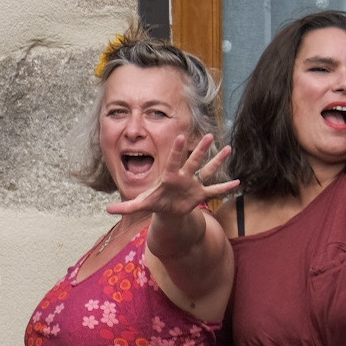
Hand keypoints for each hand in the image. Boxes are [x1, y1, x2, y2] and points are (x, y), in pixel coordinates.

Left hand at [106, 134, 237, 218]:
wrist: (166, 210)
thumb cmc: (154, 203)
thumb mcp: (140, 205)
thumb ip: (125, 206)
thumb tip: (107, 209)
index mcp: (170, 177)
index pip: (174, 161)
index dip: (178, 150)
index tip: (181, 135)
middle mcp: (183, 177)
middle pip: (194, 161)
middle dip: (201, 150)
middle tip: (210, 135)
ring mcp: (193, 184)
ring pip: (207, 171)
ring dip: (217, 162)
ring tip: (228, 149)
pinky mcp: (200, 194)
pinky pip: (214, 190)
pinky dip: (225, 188)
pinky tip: (238, 183)